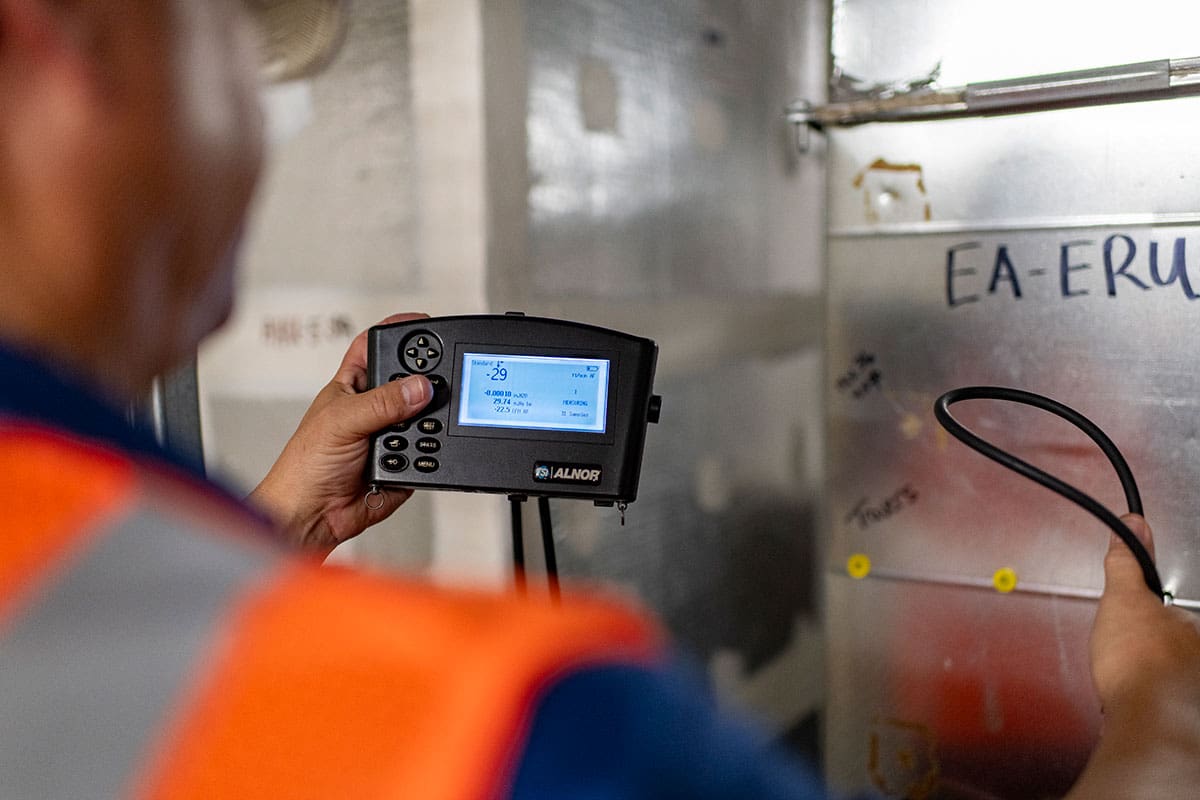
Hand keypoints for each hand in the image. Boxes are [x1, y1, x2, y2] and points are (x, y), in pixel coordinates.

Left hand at [249, 313, 432, 556]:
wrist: (312, 517)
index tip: (425, 323)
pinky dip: (428, 457)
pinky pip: (429, 455)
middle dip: (424, 381)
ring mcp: (390, 436)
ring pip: (424, 418)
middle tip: (434, 386)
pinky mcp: (404, 464)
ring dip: (426, 424)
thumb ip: (381, 403)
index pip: (377, 346)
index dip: (399, 331)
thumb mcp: (341, 423)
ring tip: (413, 432)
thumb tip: (418, 387)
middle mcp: (373, 408)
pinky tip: (414, 458)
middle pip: (409, 380)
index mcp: (352, 386)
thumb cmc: (304, 467)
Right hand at [1066, 514, 1199, 797]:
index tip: (1127, 627)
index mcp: (1192, 625)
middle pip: (1172, 643)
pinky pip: (1163, 702)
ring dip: (1146, 676)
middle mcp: (1198, 655)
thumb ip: (1128, 562)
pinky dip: (1146, 701)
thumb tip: (1133, 525)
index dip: (1144, 614)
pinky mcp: (1183, 719)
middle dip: (1147, 645)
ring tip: (1123, 679)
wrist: (1148, 720)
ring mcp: (1193, 688)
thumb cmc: (1142, 664)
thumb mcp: (1124, 597)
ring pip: (1170, 674)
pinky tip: (1130, 701)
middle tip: (1120, 650)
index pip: (1171, 611)